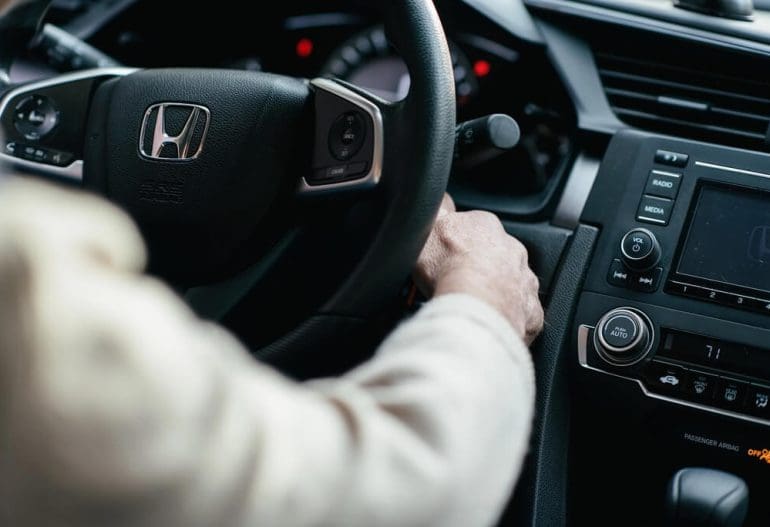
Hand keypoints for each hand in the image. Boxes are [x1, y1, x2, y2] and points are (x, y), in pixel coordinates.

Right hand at [414, 195, 543, 344]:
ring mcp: (524, 281)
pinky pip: (522, 315)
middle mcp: (512, 251)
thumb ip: (436, 211)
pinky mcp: (531, 311)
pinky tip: (490, 325)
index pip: (474, 228)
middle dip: (481, 269)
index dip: (459, 243)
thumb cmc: (449, 267)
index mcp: (485, 227)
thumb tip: (439, 201)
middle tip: (458, 286)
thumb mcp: (427, 228)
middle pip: (496, 256)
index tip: (447, 257)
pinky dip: (509, 320)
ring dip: (497, 294)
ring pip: (512, 285)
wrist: (473, 304)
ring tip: (473, 309)